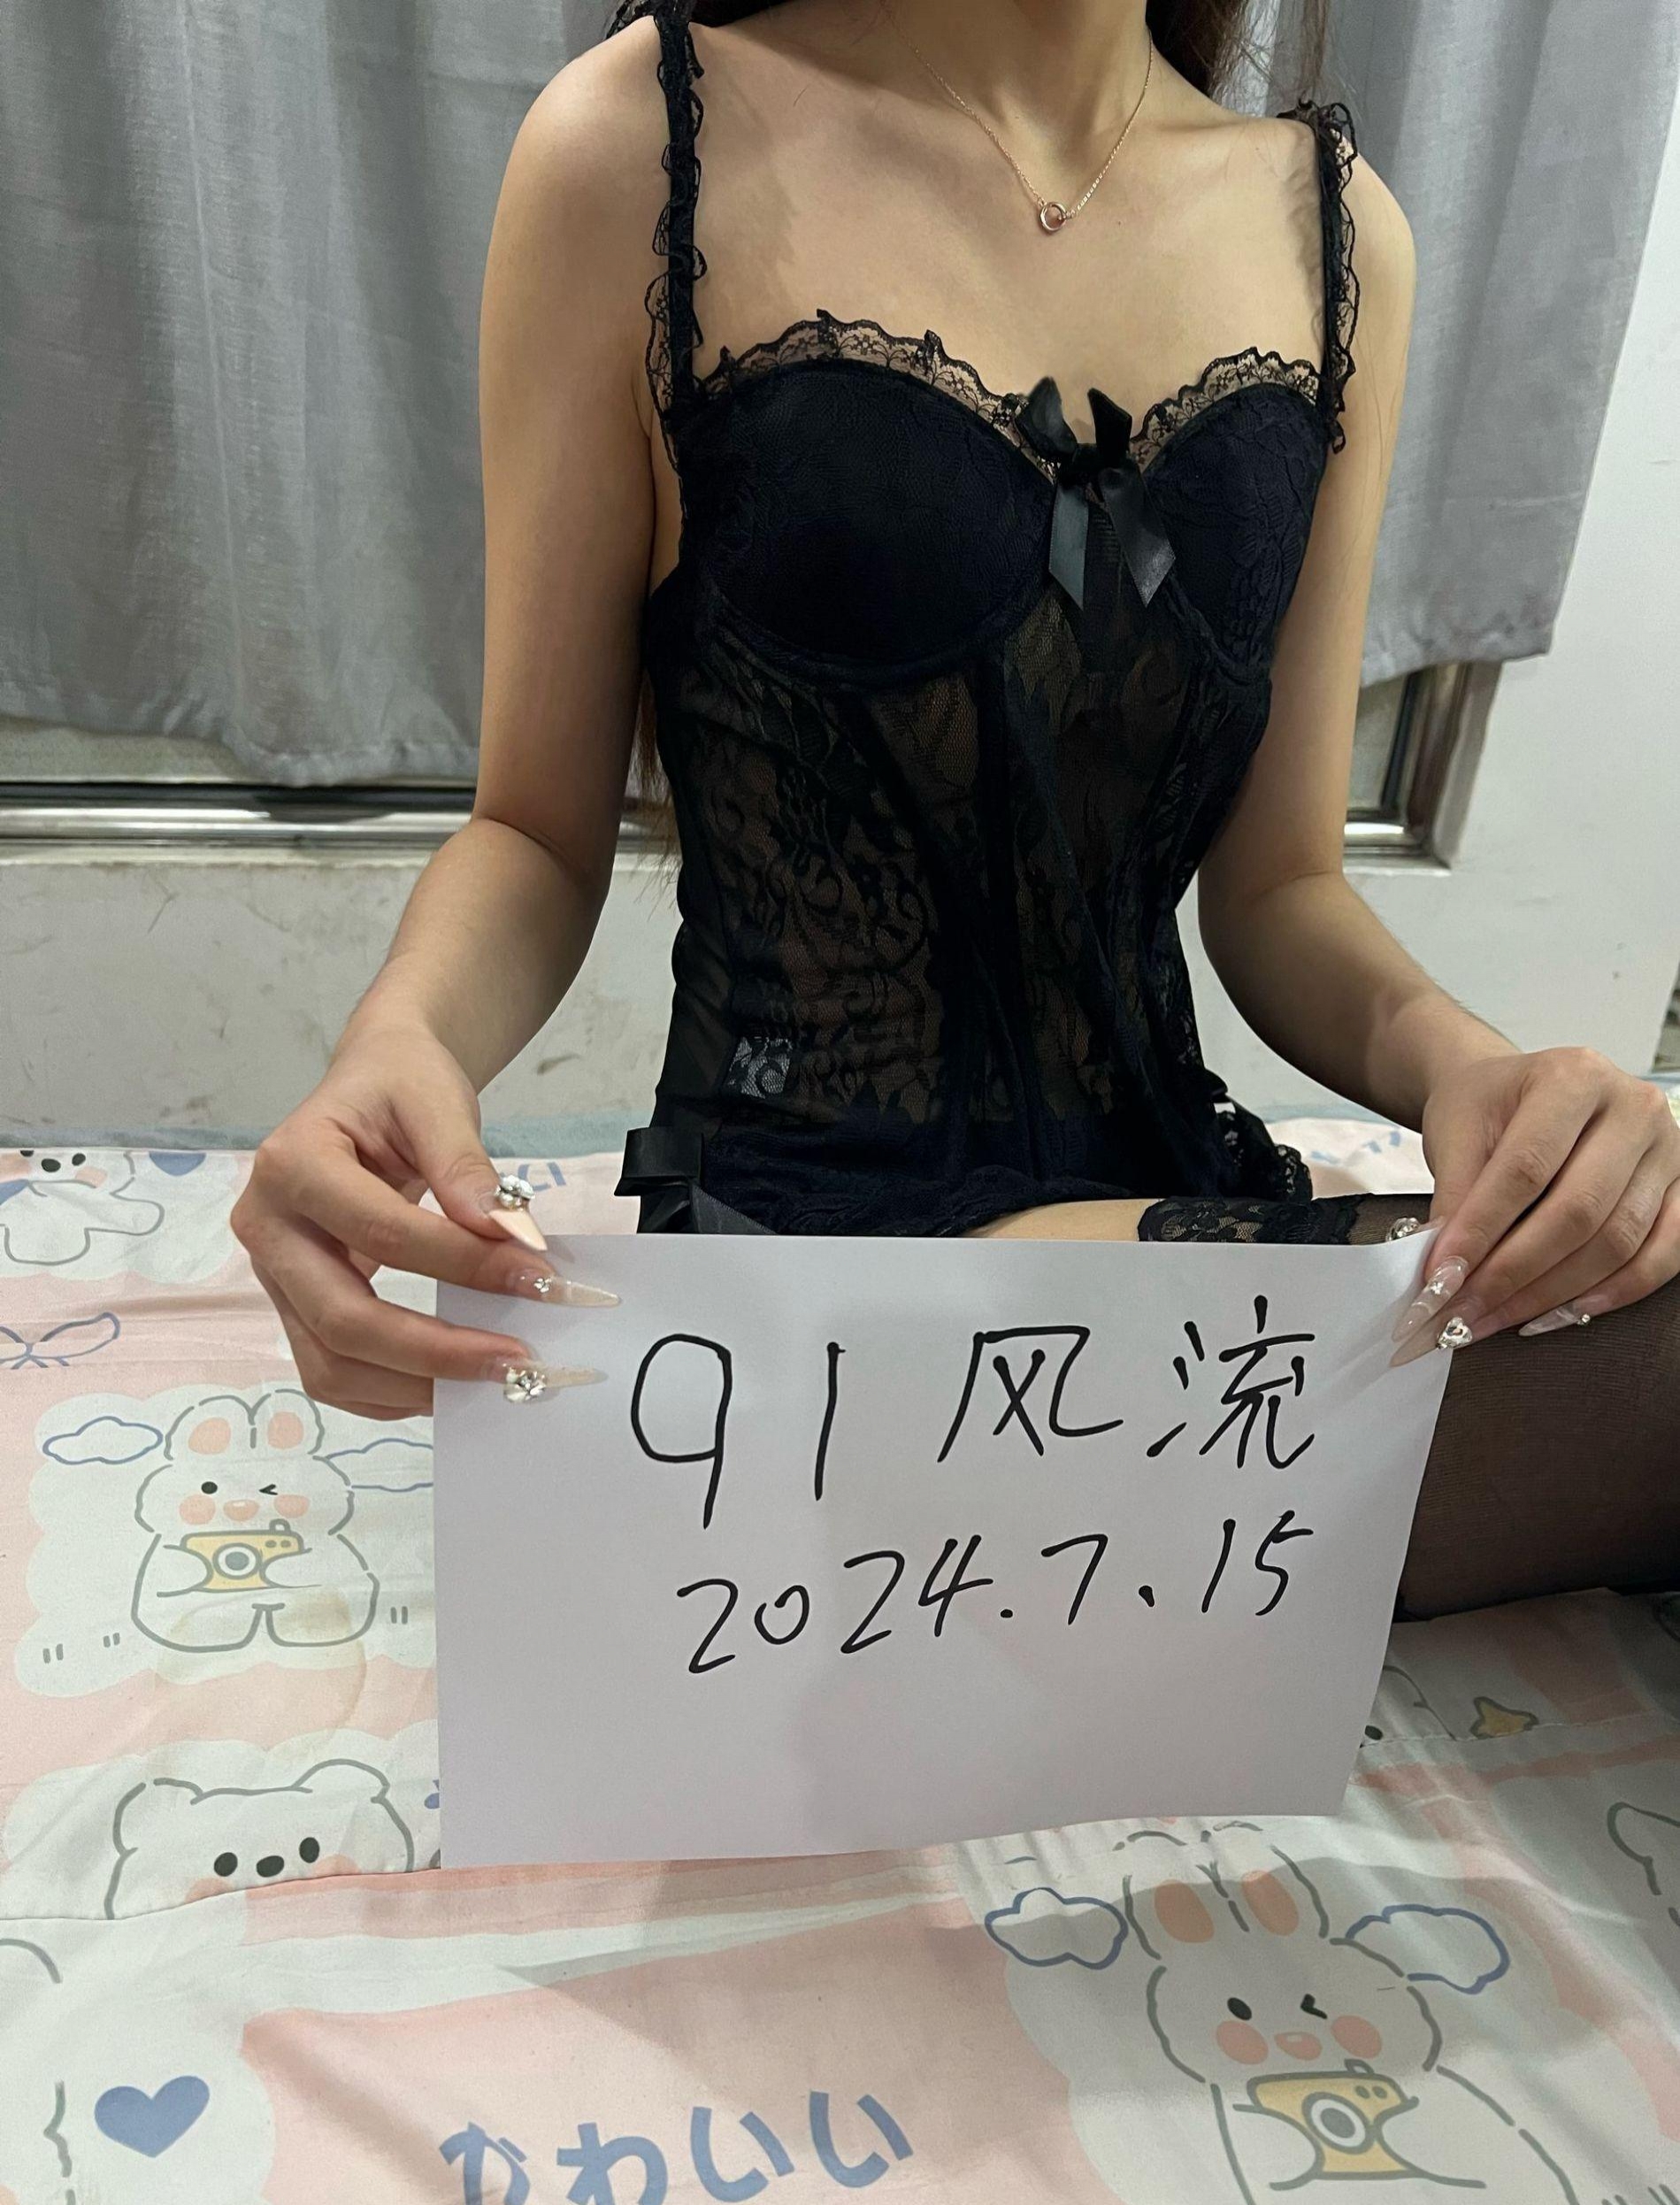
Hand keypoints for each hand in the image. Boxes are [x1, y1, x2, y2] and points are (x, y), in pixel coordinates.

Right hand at [233, 1022, 615, 1417]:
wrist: (370, 1084)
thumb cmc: (399, 1085)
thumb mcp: (436, 1100)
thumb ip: (466, 1166)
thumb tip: (509, 1235)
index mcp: (292, 1164)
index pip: (382, 1233)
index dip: (463, 1264)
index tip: (539, 1280)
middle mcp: (266, 1226)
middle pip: (341, 1318)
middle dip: (436, 1352)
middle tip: (518, 1361)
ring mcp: (273, 1273)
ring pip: (328, 1363)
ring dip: (414, 1387)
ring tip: (493, 1383)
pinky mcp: (293, 1303)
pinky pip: (331, 1370)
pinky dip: (391, 1392)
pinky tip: (453, 1386)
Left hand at [1391, 1046, 1679, 1363]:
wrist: (1518, 1093)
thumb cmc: (1491, 1107)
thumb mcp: (1456, 1131)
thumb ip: (1454, 1197)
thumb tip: (1445, 1272)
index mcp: (1573, 1077)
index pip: (1527, 1168)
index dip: (1482, 1230)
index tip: (1441, 1276)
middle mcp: (1633, 1108)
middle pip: (1578, 1211)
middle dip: (1513, 1273)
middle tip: (1462, 1310)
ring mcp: (1668, 1150)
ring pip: (1618, 1242)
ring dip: (1552, 1293)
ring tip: (1495, 1318)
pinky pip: (1661, 1256)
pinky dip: (1611, 1294)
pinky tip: (1560, 1313)